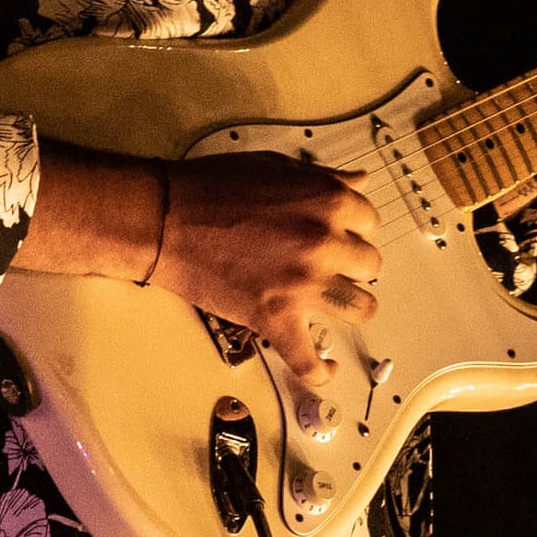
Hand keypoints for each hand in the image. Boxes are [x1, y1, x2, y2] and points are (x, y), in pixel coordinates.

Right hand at [151, 150, 381, 394]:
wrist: (165, 218)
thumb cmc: (211, 188)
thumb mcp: (276, 167)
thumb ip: (324, 178)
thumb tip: (359, 182)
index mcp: (327, 201)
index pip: (370, 221)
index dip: (353, 229)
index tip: (339, 234)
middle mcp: (324, 243)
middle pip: (370, 265)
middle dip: (352, 264)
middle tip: (328, 264)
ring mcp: (303, 284)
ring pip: (362, 308)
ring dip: (350, 306)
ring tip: (333, 303)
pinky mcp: (275, 318)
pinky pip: (311, 360)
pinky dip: (321, 370)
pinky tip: (326, 367)